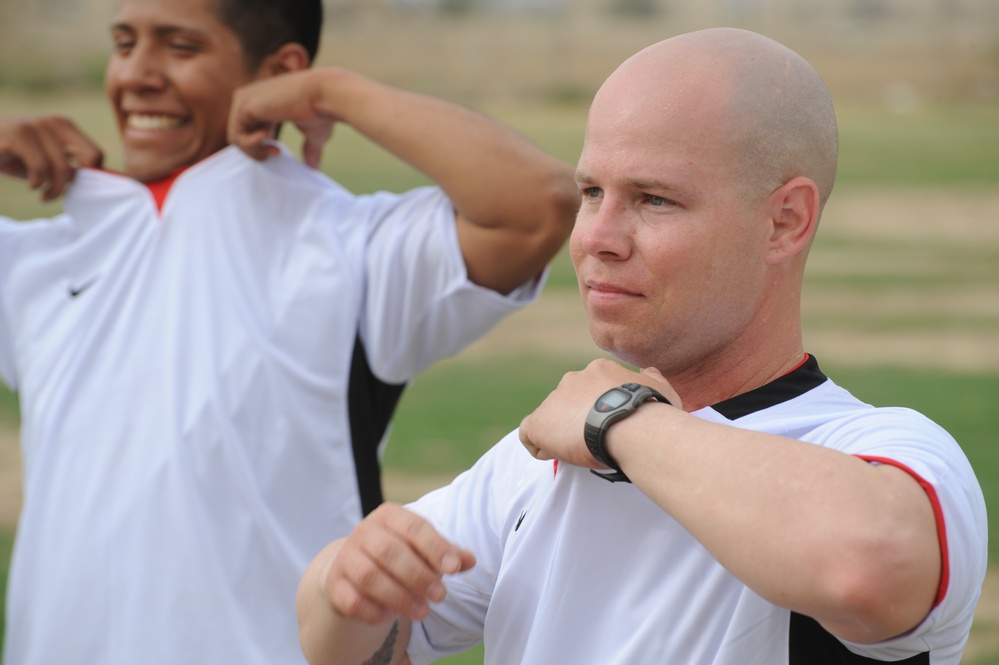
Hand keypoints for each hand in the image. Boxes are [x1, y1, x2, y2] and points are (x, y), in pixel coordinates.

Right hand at [0, 116, 102, 201]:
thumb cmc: (12, 156)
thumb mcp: (45, 162)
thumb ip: (68, 168)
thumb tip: (92, 183)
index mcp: (63, 125)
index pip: (96, 153)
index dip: (92, 175)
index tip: (75, 187)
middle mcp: (52, 122)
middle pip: (86, 160)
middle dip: (74, 183)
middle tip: (57, 194)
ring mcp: (34, 125)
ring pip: (63, 167)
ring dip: (54, 189)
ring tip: (43, 195)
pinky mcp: (16, 134)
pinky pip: (40, 167)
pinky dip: (37, 182)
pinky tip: (31, 185)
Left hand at [228, 69, 336, 168]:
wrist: (324, 94)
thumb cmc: (321, 112)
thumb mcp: (314, 135)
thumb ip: (309, 148)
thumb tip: (314, 167)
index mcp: (264, 102)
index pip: (248, 129)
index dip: (261, 147)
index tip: (279, 151)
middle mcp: (251, 98)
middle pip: (239, 134)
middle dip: (256, 151)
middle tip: (277, 153)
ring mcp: (244, 100)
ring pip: (236, 137)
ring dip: (255, 151)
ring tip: (275, 149)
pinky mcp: (243, 106)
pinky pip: (236, 136)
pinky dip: (251, 145)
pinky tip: (268, 137)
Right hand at [321, 503, 475, 623]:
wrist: (354, 569)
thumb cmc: (400, 554)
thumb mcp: (424, 549)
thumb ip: (448, 554)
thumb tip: (470, 560)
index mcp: (390, 515)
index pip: (414, 526)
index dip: (435, 547)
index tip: (454, 568)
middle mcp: (364, 531)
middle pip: (390, 551)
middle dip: (418, 576)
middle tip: (440, 596)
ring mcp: (345, 557)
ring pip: (370, 576)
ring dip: (399, 596)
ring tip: (423, 611)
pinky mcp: (334, 584)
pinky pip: (352, 600)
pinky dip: (374, 611)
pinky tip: (391, 616)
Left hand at [519, 359, 680, 467]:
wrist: (632, 426)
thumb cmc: (651, 411)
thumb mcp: (659, 388)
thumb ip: (650, 379)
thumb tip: (648, 372)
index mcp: (599, 371)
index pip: (590, 389)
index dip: (596, 408)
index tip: (607, 424)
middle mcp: (573, 379)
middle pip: (567, 401)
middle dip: (576, 419)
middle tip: (594, 439)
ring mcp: (554, 400)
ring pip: (550, 417)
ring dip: (561, 433)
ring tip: (580, 451)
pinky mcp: (539, 422)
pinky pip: (529, 434)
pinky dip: (540, 446)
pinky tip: (557, 455)